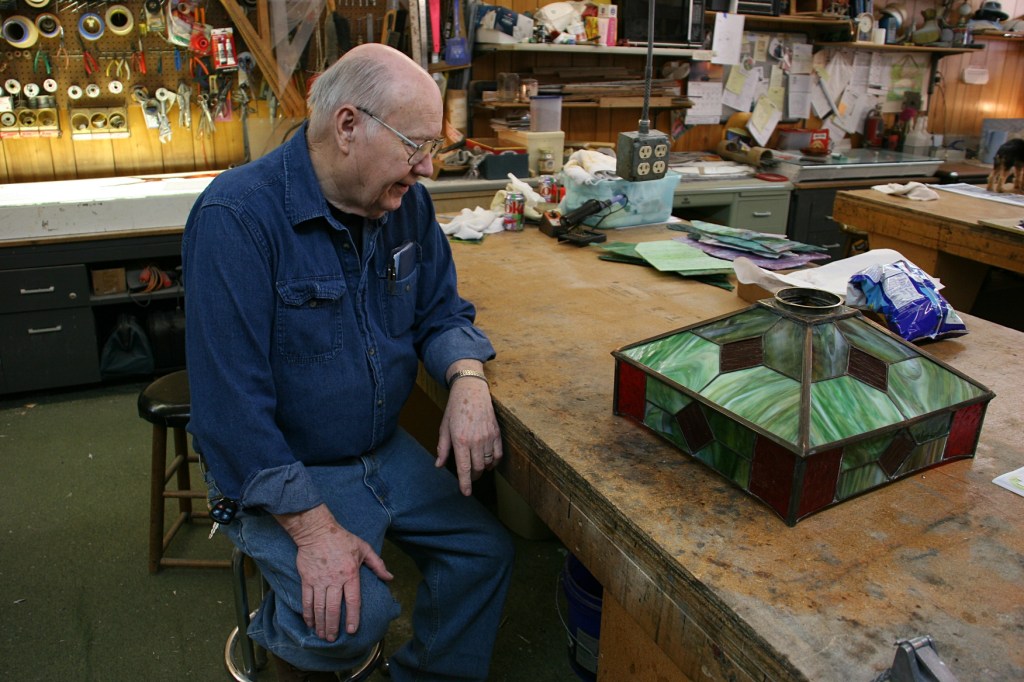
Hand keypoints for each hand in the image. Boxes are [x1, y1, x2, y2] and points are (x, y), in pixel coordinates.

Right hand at [275, 505, 392, 640]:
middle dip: (333, 626)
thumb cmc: (342, 539)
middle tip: (333, 638)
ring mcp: (319, 581)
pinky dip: (308, 614)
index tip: (352, 630)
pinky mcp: (307, 580)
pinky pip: (307, 600)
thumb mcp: (364, 548)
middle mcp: (334, 580)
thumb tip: (390, 578)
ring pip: (320, 607)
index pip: (353, 600)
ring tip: (323, 635)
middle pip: (334, 608)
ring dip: (321, 624)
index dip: (353, 617)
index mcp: (350, 574)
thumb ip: (377, 564)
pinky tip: (310, 623)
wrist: (316, 531)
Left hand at [436, 372, 501, 495]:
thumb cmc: (455, 408)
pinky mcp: (496, 433)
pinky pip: (498, 454)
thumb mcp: (444, 428)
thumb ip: (443, 448)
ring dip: (483, 469)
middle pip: (477, 468)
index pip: (464, 468)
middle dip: (473, 476)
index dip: (465, 483)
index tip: (466, 493)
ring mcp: (488, 437)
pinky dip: (494, 462)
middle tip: (469, 477)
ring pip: (488, 462)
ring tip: (478, 469)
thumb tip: (439, 465)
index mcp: (460, 440)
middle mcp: (475, 441)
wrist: (471, 390)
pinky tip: (489, 462)